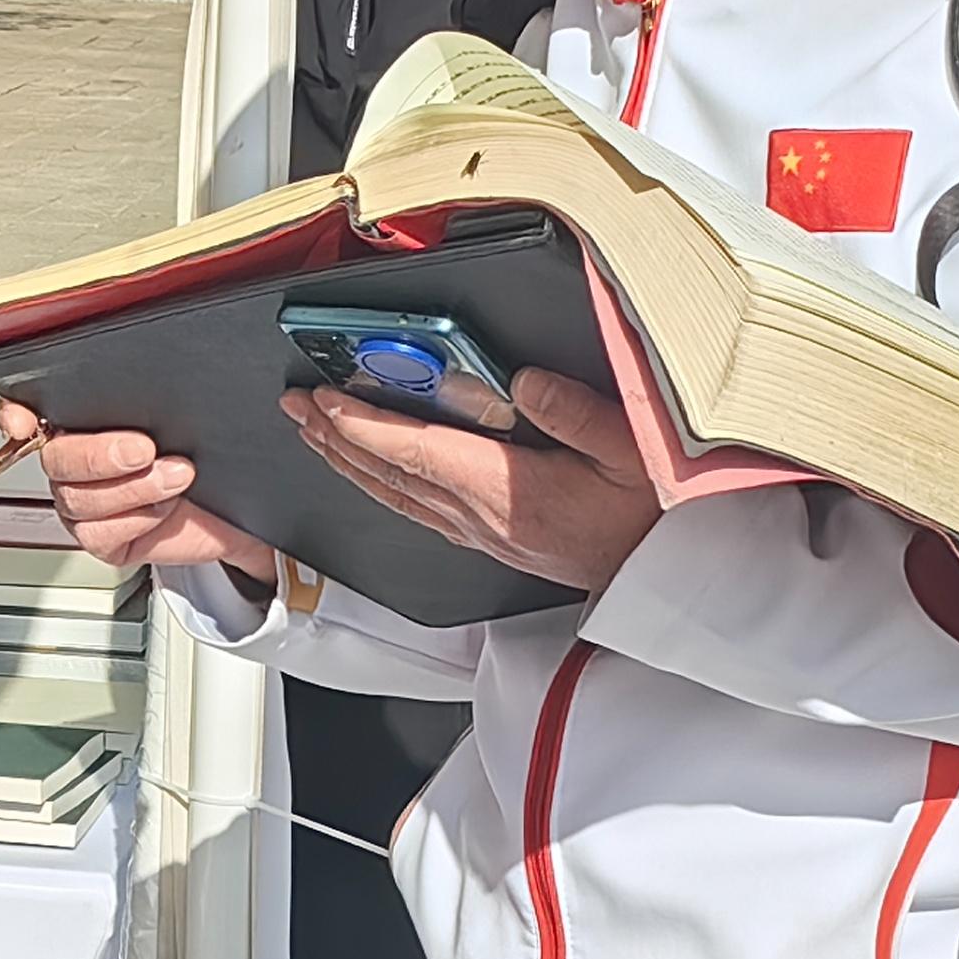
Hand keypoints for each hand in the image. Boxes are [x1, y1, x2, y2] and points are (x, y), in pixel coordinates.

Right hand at [5, 398, 267, 572]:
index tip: (23, 422)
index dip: (15, 414)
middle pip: (55, 458)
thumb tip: (166, 372)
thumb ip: (163, 393)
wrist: (237, 510)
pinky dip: (136, 519)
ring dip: (132, 488)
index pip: (28, 408)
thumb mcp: (191, 413)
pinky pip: (98, 533)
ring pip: (77, 498)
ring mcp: (84, 501)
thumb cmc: (211, 456)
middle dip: (99, 455)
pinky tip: (165, 509)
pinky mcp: (101, 538)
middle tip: (144, 449)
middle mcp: (75, 460)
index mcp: (83, 418)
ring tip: (178, 477)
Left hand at [285, 368, 657, 589]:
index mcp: (508, 492)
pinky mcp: (486, 539)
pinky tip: (366, 472)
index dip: (364, 425)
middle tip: (296, 404)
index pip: (417, 453)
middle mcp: (481, 518)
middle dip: (335, 437)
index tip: (326, 399)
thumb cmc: (649, 517)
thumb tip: (524, 382)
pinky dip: (379, 483)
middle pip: (389, 475)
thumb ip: (576, 413)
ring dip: (347, 461)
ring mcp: (479, 533)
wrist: (662, 576)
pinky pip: (413, 508)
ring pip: (394, 494)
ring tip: (313, 431)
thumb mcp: (631, 453)